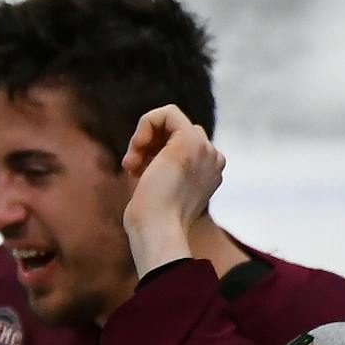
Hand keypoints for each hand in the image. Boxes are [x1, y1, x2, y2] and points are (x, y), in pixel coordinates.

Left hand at [121, 105, 224, 276]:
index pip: (182, 147)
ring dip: (143, 139)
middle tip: (132, 168)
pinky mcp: (189, 140)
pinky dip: (145, 124)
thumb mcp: (156, 194)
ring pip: (171, 122)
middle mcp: (213, 159)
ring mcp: (205, 149)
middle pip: (177, 133)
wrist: (156, 231)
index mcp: (209, 174)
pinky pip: (166, 113)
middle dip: (149, 145)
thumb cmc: (149, 223)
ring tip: (131, 164)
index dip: (154, 153)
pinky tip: (136, 147)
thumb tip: (143, 161)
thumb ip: (159, 173)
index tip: (137, 172)